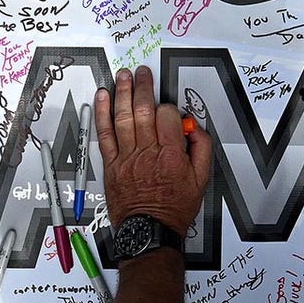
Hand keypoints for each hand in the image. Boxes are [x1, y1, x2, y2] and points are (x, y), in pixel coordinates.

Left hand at [94, 66, 211, 232]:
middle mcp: (147, 153)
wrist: (149, 230)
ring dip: (123, 92)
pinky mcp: (111, 163)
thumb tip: (194, 128)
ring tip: (124, 75)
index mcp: (171, 155)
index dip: (168, 108)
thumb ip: (201, 149)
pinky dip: (102, 113)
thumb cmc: (173, 207)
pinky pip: (105, 133)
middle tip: (143, 72)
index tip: (168, 111)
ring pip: (123, 117)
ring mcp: (127, 157)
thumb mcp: (201, 181)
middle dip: (144, 87)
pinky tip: (103, 97)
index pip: (167, 117)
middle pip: (144, 110)